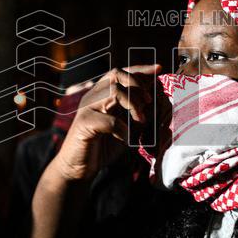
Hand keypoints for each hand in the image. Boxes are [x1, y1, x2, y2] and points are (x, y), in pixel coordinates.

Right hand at [50, 64, 161, 181]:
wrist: (78, 168)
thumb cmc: (102, 147)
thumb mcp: (126, 127)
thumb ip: (137, 114)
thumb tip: (155, 101)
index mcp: (102, 95)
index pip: (121, 73)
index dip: (140, 70)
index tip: (159, 69)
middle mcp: (93, 96)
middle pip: (116, 74)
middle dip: (137, 84)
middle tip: (148, 102)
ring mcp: (87, 108)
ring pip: (113, 91)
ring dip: (133, 105)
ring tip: (140, 121)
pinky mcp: (84, 123)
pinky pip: (109, 121)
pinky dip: (123, 130)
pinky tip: (126, 140)